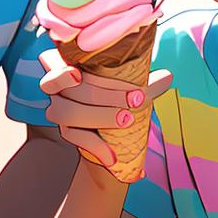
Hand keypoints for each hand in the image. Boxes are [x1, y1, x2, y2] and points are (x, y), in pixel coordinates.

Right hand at [38, 48, 171, 171]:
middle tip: (135, 100)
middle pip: (69, 90)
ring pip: (67, 113)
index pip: (50, 62)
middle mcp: (58, 87)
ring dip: (98, 115)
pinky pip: (75, 138)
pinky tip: (112, 155)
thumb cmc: (121, 97)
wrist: (116, 132)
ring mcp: (59, 109)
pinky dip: (95, 145)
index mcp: (69, 64)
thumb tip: (166, 76)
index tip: (79, 75)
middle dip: (103, 94)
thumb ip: (145, 83)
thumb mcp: (133, 87)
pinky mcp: (67, 132)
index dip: (60, 70)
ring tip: (127, 120)